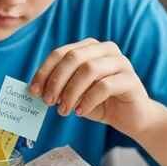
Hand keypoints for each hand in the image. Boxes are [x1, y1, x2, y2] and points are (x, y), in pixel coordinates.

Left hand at [30, 38, 152, 136]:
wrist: (132, 117)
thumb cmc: (100, 103)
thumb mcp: (75, 93)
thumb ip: (59, 87)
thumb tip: (36, 89)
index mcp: (90, 48)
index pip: (61, 53)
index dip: (44, 71)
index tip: (34, 91)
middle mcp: (106, 50)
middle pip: (74, 57)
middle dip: (56, 81)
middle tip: (48, 101)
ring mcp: (121, 62)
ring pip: (89, 70)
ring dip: (71, 92)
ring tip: (63, 110)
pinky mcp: (130, 79)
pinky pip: (104, 87)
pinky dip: (88, 100)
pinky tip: (80, 112)